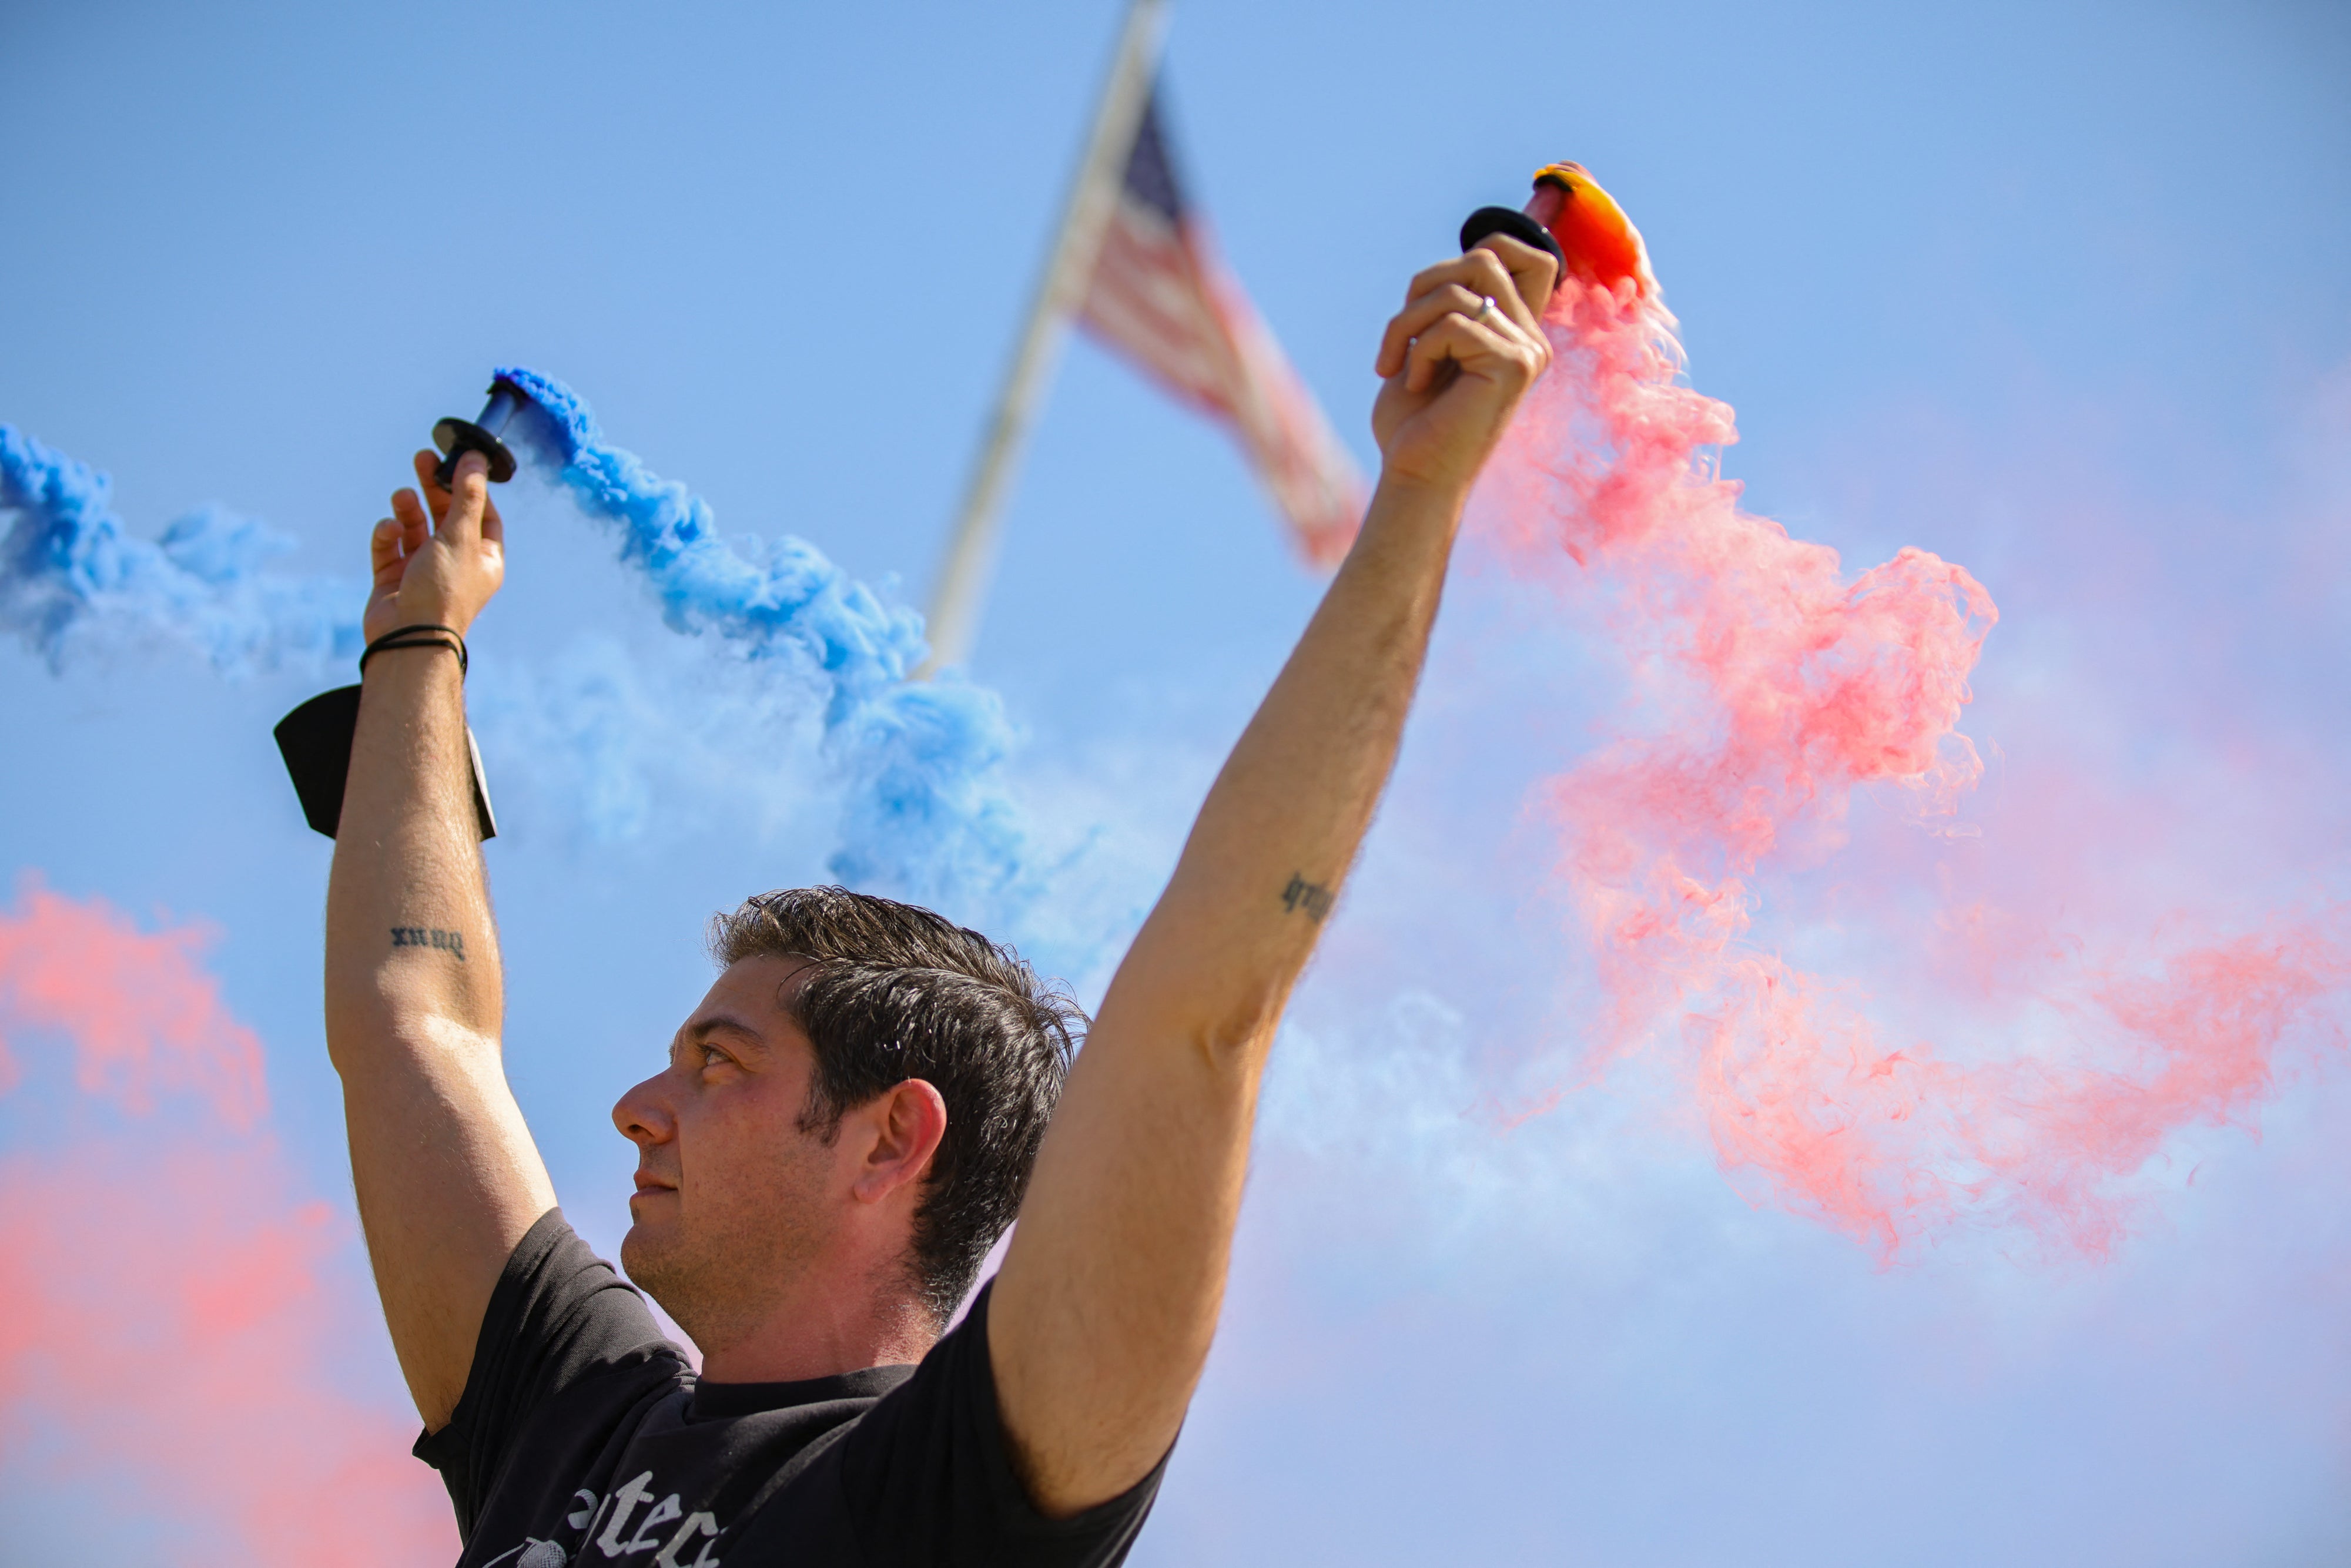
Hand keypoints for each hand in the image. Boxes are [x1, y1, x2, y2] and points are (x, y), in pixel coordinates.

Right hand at [364, 450, 506, 644]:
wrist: (408, 637)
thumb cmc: (444, 589)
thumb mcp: (461, 535)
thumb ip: (467, 495)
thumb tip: (477, 458)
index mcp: (482, 559)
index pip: (482, 516)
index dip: (471, 489)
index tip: (458, 464)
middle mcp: (455, 563)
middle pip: (446, 515)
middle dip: (433, 487)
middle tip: (422, 457)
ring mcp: (422, 571)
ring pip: (414, 527)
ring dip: (408, 509)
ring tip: (402, 497)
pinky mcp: (393, 578)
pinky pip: (389, 547)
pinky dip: (387, 534)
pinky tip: (388, 530)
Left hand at [1370, 235, 1556, 494]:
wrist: (1414, 475)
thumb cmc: (1414, 420)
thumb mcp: (1427, 346)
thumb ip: (1449, 302)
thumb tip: (1462, 256)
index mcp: (1517, 332)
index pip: (1532, 255)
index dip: (1491, 245)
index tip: (1435, 290)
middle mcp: (1532, 339)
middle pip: (1485, 257)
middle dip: (1424, 284)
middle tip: (1400, 333)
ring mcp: (1528, 352)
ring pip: (1460, 289)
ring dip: (1407, 321)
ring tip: (1392, 362)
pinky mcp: (1514, 366)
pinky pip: (1453, 324)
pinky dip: (1419, 350)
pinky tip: (1414, 384)